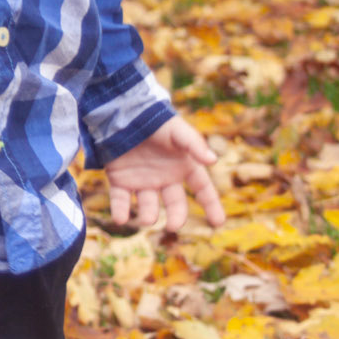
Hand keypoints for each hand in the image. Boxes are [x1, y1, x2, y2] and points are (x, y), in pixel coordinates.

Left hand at [104, 116, 225, 233]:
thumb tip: (213, 160)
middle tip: (173, 225)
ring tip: (147, 219)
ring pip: (148, 206)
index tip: (218, 222)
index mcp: (183, 166)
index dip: (211, 205)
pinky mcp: (120, 181)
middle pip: (175, 204)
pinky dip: (120, 211)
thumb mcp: (177, 131)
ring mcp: (142, 181)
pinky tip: (121, 219)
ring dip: (148, 215)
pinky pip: (121, 200)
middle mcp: (164, 178)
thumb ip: (194, 145)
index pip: (202, 189)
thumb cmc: (156, 121)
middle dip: (175, 216)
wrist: (125, 112)